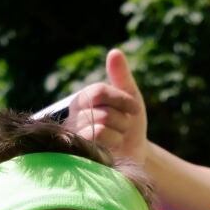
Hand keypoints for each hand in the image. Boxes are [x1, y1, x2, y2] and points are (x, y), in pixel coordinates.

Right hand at [66, 49, 147, 163]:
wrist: (134, 157)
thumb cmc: (130, 126)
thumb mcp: (130, 98)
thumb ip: (122, 77)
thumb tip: (114, 52)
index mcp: (83, 100)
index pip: (99, 91)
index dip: (121, 99)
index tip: (135, 108)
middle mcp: (73, 116)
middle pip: (103, 109)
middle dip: (123, 119)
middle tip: (124, 128)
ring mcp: (75, 136)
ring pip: (101, 124)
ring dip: (120, 132)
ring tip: (119, 138)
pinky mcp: (80, 153)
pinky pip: (99, 138)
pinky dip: (115, 142)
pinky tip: (114, 149)